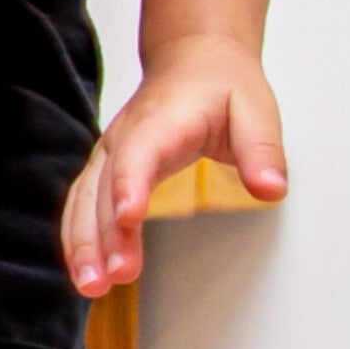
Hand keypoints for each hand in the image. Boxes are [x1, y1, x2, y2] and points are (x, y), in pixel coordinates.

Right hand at [61, 36, 286, 295]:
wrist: (194, 61)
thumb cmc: (223, 87)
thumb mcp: (256, 111)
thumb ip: (263, 151)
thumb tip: (271, 188)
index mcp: (164, 119)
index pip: (140, 152)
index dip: (132, 182)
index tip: (130, 216)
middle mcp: (127, 136)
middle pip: (104, 185)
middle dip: (103, 233)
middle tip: (112, 277)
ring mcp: (111, 152)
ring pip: (84, 199)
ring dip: (83, 244)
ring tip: (92, 287)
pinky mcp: (106, 169)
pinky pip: (81, 205)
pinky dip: (78, 239)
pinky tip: (85, 273)